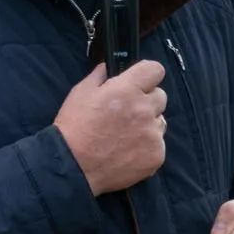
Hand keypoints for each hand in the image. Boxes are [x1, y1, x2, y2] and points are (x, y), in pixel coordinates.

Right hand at [55, 62, 166, 195]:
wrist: (73, 166)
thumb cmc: (74, 128)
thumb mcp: (81, 92)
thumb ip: (99, 76)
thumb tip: (109, 67)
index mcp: (127, 90)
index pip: (155, 70)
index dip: (147, 75)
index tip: (140, 82)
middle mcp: (144, 110)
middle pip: (160, 96)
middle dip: (147, 101)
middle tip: (128, 112)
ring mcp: (152, 134)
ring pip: (160, 121)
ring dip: (149, 124)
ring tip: (126, 135)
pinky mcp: (156, 155)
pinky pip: (158, 144)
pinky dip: (147, 146)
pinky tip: (129, 151)